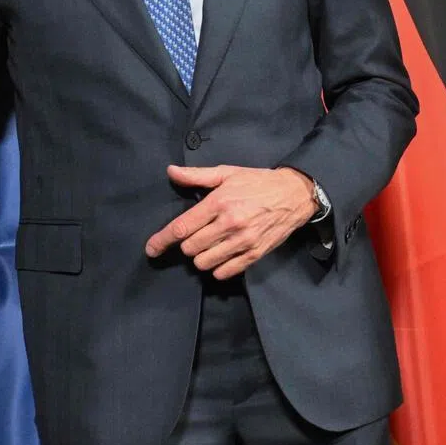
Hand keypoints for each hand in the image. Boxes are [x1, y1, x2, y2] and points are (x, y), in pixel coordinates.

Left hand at [145, 165, 316, 278]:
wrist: (294, 194)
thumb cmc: (257, 182)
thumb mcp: (227, 172)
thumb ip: (196, 176)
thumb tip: (171, 171)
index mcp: (219, 202)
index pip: (182, 227)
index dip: (162, 240)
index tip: (151, 249)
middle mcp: (229, 223)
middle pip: (191, 248)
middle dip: (187, 244)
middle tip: (196, 235)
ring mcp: (243, 241)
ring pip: (204, 263)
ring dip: (201, 257)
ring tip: (209, 245)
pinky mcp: (254, 254)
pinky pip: (225, 272)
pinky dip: (217, 268)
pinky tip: (221, 256)